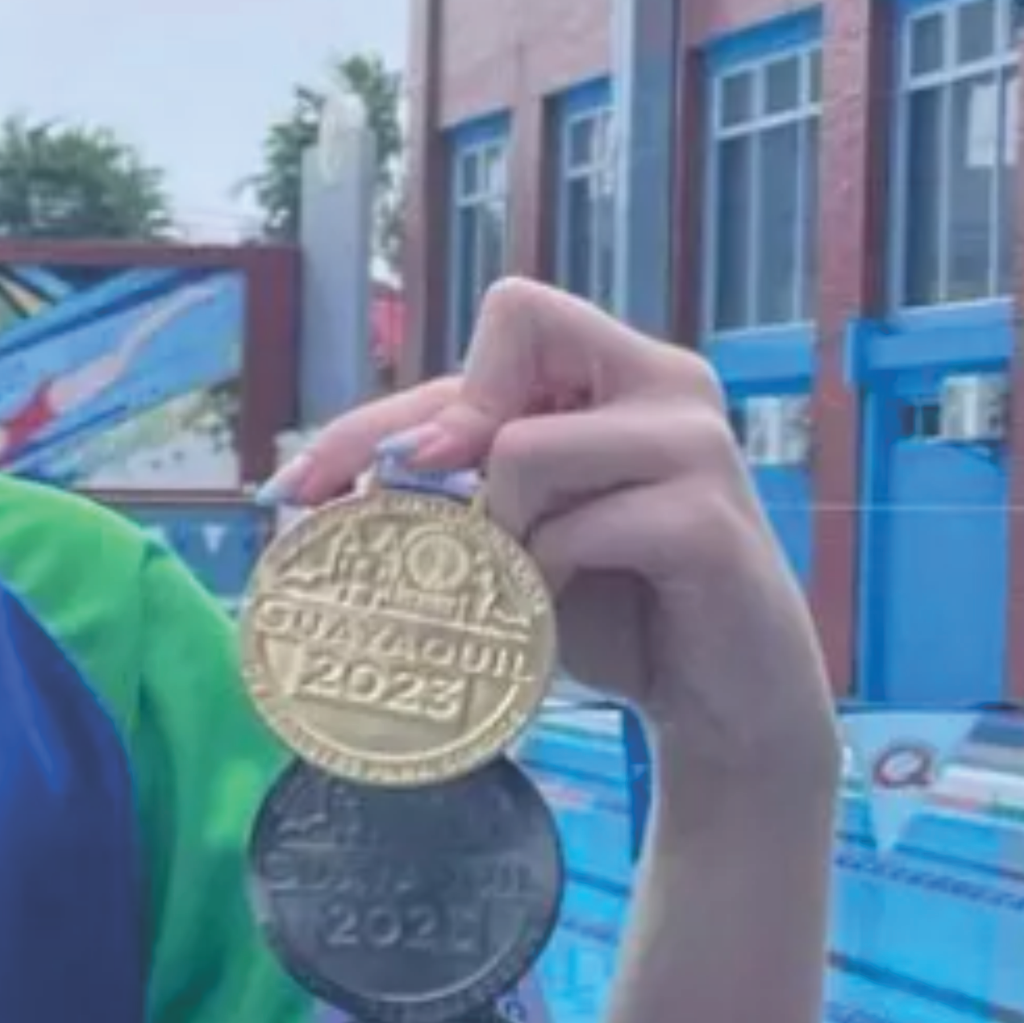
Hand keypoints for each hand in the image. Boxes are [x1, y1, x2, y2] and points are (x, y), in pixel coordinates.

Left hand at [265, 279, 837, 792]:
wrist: (723, 700)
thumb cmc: (610, 606)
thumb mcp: (510, 531)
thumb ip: (444, 485)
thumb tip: (304, 491)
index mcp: (616, 370)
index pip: (492, 328)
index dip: (383, 405)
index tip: (300, 490)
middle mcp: (666, 381)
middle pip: (519, 322)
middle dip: (433, 436)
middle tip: (397, 522)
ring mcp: (695, 445)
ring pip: (524, 446)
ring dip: (493, 530)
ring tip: (517, 585)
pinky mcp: (705, 522)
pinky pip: (572, 530)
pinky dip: (539, 581)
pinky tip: (551, 614)